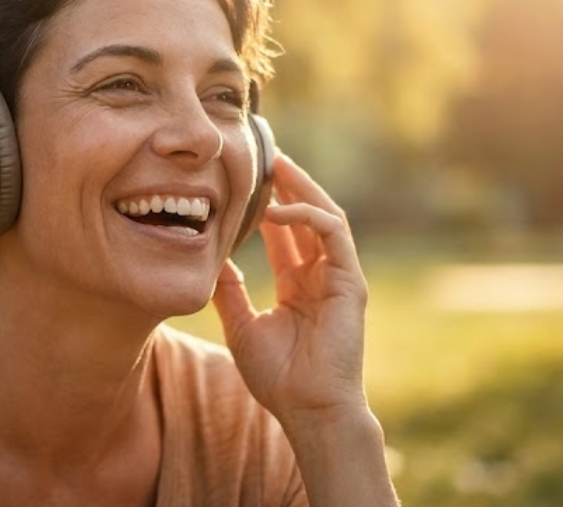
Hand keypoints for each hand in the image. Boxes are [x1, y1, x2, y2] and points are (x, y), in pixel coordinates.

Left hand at [211, 152, 370, 426]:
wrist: (308, 409)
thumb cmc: (279, 377)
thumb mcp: (241, 325)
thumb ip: (230, 290)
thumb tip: (211, 260)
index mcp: (299, 284)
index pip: (284, 232)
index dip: (267, 203)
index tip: (245, 178)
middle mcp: (321, 275)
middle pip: (306, 215)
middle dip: (287, 183)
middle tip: (263, 152)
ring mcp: (339, 276)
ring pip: (325, 215)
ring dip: (301, 188)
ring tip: (276, 164)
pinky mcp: (351, 282)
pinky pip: (332, 234)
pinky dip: (306, 216)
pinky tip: (277, 211)